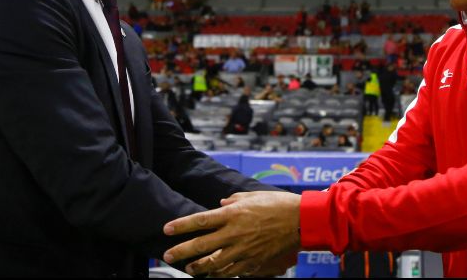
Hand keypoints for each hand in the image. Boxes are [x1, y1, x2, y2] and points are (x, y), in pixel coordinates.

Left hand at [162, 191, 300, 276]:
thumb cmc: (277, 204)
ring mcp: (244, 250)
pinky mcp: (254, 262)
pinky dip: (221, 274)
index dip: (181, 226)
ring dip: (199, 267)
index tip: (167, 229)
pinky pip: (233, 272)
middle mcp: (235, 233)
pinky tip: (214, 275)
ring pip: (215, 263)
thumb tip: (221, 205)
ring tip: (189, 268)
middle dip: (182, 251)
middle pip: (202, 245)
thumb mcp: (252, 196)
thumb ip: (233, 200)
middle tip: (167, 256)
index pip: (200, 220)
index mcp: (233, 214)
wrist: (300, 220)